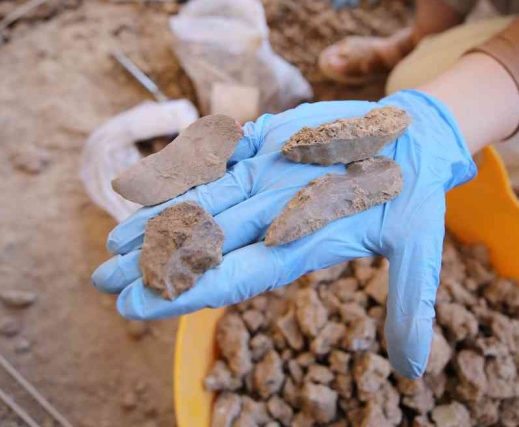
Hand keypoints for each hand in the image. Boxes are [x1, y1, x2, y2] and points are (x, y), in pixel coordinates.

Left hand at [92, 90, 474, 376]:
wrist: (410, 143)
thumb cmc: (413, 198)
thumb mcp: (416, 249)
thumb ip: (408, 306)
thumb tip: (415, 373)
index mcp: (299, 246)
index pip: (232, 277)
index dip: (183, 293)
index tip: (135, 307)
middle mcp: (273, 219)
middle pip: (203, 245)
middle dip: (153, 264)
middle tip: (102, 282)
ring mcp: (266, 183)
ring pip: (200, 204)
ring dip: (156, 222)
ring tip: (113, 243)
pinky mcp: (266, 149)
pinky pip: (217, 158)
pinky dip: (182, 168)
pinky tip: (146, 183)